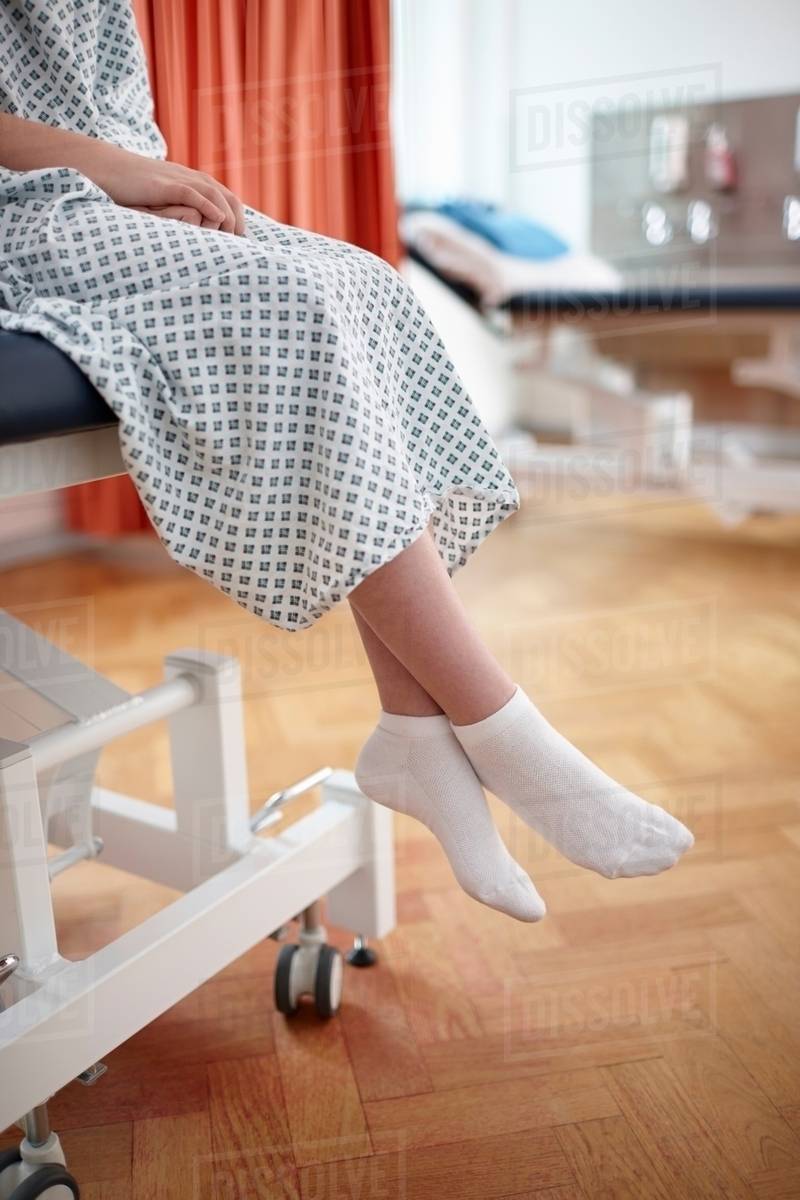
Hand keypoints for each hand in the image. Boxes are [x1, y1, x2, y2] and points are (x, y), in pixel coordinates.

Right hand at [81, 142, 245, 234]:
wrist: (107, 169)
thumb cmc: (132, 189)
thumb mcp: (162, 199)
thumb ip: (180, 210)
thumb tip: (192, 233)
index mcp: (193, 182)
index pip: (228, 199)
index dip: (238, 220)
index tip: (240, 242)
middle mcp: (191, 178)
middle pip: (228, 197)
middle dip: (238, 222)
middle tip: (239, 245)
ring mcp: (178, 179)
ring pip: (215, 195)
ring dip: (227, 218)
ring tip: (233, 237)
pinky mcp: (165, 184)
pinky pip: (193, 193)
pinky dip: (208, 206)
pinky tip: (217, 219)